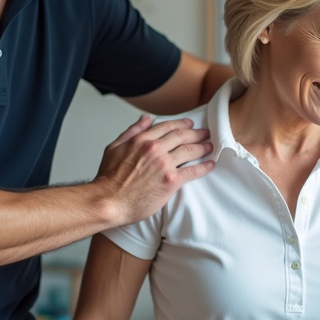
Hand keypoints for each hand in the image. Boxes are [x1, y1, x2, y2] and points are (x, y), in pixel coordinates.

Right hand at [95, 116, 214, 224]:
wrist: (109, 201)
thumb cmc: (108, 179)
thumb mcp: (114, 147)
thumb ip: (132, 131)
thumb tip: (145, 119)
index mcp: (142, 140)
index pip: (167, 126)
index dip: (181, 124)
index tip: (190, 124)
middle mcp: (155, 149)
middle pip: (182, 136)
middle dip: (197, 133)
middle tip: (205, 133)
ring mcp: (164, 165)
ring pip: (190, 150)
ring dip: (203, 147)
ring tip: (210, 146)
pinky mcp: (171, 181)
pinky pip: (193, 171)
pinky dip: (204, 167)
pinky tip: (210, 164)